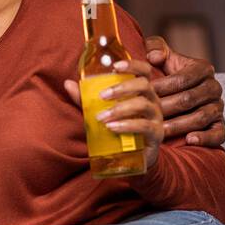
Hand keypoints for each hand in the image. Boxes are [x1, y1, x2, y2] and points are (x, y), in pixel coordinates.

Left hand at [64, 57, 163, 172]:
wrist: (131, 159)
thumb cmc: (117, 131)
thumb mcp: (100, 112)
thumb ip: (86, 100)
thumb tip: (68, 83)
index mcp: (141, 92)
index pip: (144, 71)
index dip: (133, 65)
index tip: (115, 66)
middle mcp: (152, 101)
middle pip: (144, 85)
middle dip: (122, 88)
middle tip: (102, 96)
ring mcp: (156, 118)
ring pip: (143, 105)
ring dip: (120, 109)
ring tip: (102, 117)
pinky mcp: (156, 134)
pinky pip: (144, 126)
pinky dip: (127, 125)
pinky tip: (112, 127)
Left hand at [145, 35, 224, 146]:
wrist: (181, 95)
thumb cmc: (168, 75)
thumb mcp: (163, 57)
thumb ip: (155, 47)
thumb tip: (154, 56)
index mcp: (202, 69)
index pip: (181, 79)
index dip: (161, 87)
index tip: (141, 94)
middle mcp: (213, 87)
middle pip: (188, 99)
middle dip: (165, 108)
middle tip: (144, 115)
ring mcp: (218, 107)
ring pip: (200, 117)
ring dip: (178, 125)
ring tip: (159, 131)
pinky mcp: (220, 126)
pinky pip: (218, 134)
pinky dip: (204, 138)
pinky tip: (188, 140)